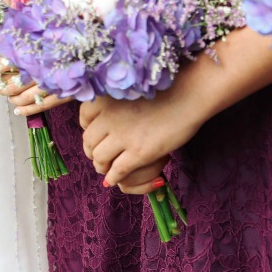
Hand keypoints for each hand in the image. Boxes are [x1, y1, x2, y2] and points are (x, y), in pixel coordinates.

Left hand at [0, 23, 71, 115]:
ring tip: (7, 96)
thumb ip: (1, 29)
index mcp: (35, 47)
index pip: (9, 60)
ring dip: (13, 98)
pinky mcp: (66, 91)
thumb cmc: (55, 32)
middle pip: (16, 82)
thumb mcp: (28, 25)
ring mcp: (55, 80)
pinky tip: (18, 110)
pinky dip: (28, 110)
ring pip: (27, 96)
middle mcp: (44, 65)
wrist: (91, 43)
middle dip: (4, 86)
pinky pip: (43, 105)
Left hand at [80, 93, 203, 188]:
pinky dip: (112, 178)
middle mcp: (108, 117)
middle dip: (91, 151)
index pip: (84, 118)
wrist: (187, 96)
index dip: (87, 130)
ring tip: (106, 170)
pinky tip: (113, 180)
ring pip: (99, 158)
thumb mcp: (129, 91)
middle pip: (89, 141)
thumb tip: (104, 122)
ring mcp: (123, 136)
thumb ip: (114, 105)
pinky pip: (117, 171)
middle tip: (99, 157)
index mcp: (105, 100)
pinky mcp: (138, 152)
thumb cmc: (164, 91)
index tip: (96, 136)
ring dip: (101, 166)